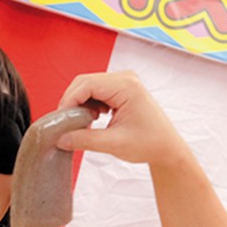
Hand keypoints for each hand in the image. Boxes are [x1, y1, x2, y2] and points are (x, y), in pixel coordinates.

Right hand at [55, 71, 188, 167]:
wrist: (166, 148)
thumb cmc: (149, 144)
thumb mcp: (113, 144)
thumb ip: (84, 140)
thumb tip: (61, 139)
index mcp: (126, 86)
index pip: (86, 85)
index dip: (68, 101)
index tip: (60, 121)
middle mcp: (125, 78)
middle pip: (84, 83)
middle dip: (71, 103)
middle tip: (66, 125)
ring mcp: (123, 82)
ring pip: (87, 87)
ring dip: (79, 105)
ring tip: (83, 124)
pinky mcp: (120, 90)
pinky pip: (95, 92)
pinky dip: (88, 105)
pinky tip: (92, 120)